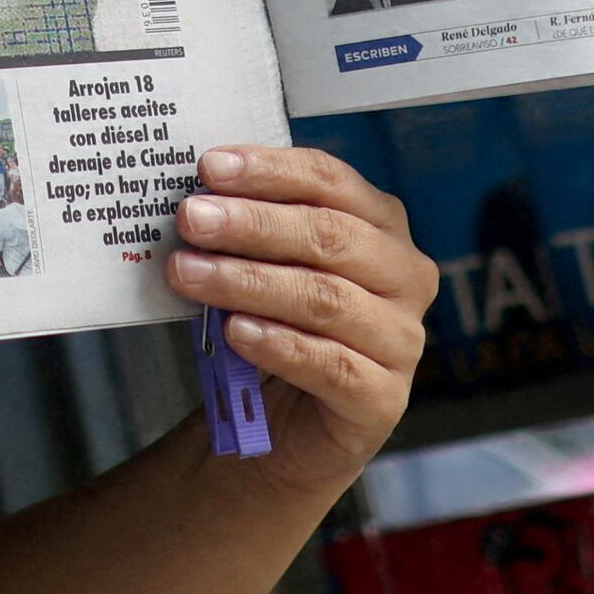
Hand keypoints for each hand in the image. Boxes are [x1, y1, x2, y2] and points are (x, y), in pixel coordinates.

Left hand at [165, 145, 433, 497]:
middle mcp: (404, 276)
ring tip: (189, 274)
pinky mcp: (383, 398)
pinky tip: (236, 332)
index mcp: (381, 226)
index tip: (209, 168)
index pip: (331, 182)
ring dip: (250, 283)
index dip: (270, 171)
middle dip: (253, 224)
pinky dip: (279, 344)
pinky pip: (331, 365)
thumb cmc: (277, 325)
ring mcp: (401, 339)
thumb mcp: (265, 267)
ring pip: (326, 299)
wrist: (287, 425)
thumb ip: (247, 231)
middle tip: (191, 219)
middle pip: (330, 237)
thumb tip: (195, 197)